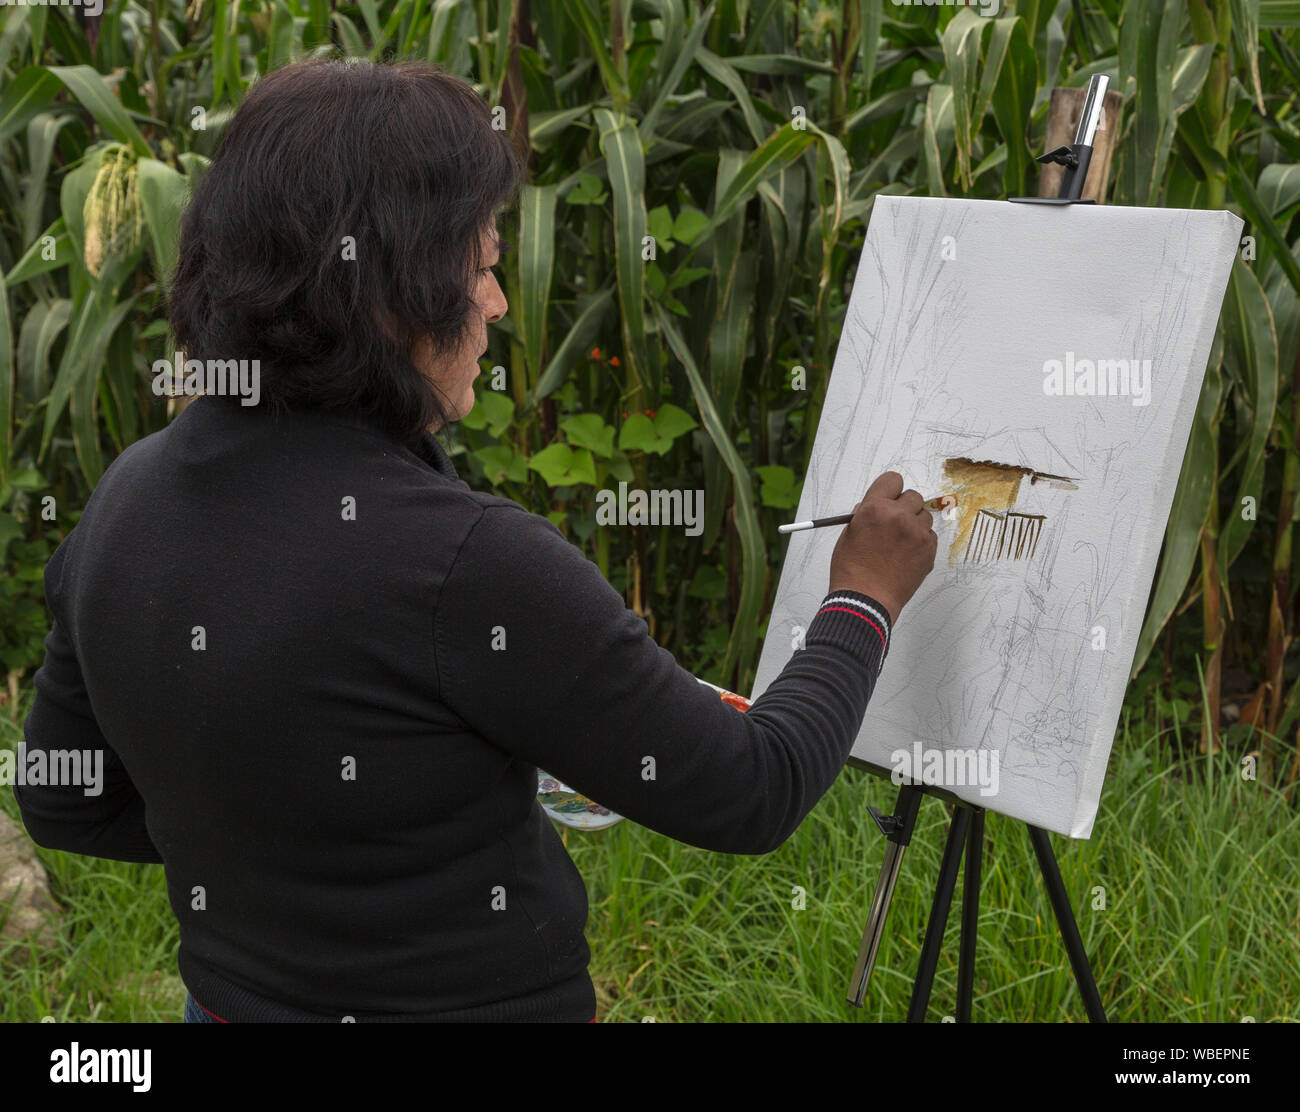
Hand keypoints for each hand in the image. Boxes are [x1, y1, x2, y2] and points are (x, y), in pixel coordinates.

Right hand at [827, 471, 938, 622]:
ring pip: (924, 516)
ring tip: (899, 543)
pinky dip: (921, 542)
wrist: (865, 600)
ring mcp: (916, 533)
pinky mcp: (928, 550)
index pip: (893, 480)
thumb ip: (864, 514)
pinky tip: (906, 555)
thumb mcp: (849, 534)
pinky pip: (930, 535)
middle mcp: (898, 516)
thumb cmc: (852, 571)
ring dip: (914, 524)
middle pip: (913, 496)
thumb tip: (874, 505)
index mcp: (874, 508)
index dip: (890, 489)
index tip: (890, 497)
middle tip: (894, 522)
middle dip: (904, 506)